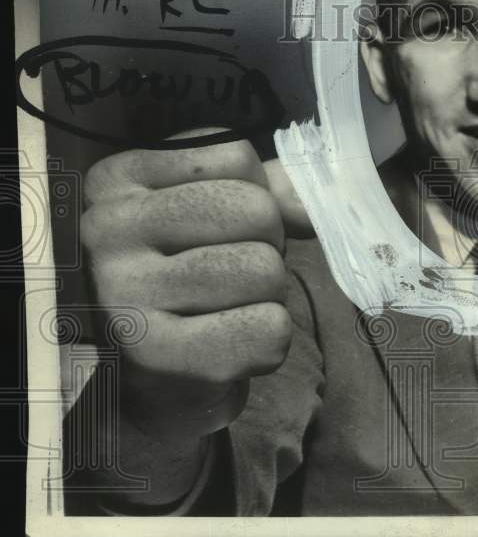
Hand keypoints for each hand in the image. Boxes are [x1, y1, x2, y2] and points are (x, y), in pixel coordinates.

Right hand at [81, 129, 310, 440]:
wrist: (151, 377)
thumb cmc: (191, 277)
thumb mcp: (218, 213)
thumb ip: (273, 189)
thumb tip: (314, 202)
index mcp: (114, 179)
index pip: (237, 159)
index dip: (255, 197)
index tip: (219, 231)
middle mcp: (104, 229)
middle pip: (255, 211)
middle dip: (267, 246)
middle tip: (232, 277)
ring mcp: (121, 292)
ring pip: (265, 269)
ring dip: (269, 296)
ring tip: (228, 309)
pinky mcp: (153, 354)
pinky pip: (268, 330)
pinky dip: (270, 340)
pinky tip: (231, 343)